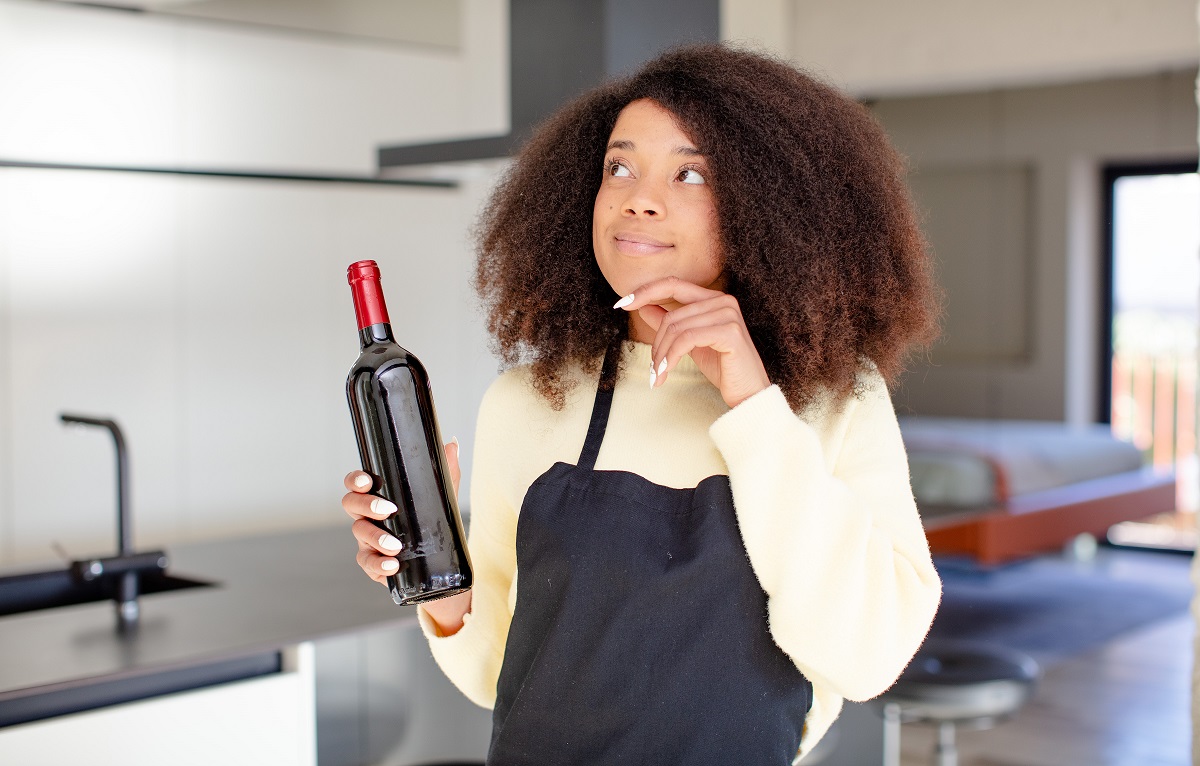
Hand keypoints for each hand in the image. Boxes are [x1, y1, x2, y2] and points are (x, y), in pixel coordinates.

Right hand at [342, 440, 462, 584]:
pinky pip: (368, 564)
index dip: (356, 480)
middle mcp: (367, 516)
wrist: (440, 559)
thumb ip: (445, 470)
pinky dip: (378, 566)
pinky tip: (392, 565)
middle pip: (351, 504)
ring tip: (395, 546)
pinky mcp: (373, 563)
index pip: (357, 483)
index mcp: (378, 495)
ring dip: (376, 538)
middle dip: (366, 505)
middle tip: (388, 510)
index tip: (366, 481)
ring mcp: (367, 540)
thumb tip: (451, 445)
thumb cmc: (432, 521)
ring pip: (360, 534)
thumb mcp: (442, 495)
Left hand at [618, 277, 770, 407]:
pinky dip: (671, 357)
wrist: (749, 393)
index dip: (645, 291)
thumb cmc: (723, 367)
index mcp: (713, 298)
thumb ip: (670, 323)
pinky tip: (665, 373)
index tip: (621, 303)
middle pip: (672, 315)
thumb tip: (643, 306)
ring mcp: (728, 314)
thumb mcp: (690, 343)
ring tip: (658, 375)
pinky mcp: (730, 332)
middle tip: (652, 368)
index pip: (673, 284)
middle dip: (656, 343)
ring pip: (676, 328)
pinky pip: (687, 340)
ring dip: (661, 355)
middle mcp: (723, 301)